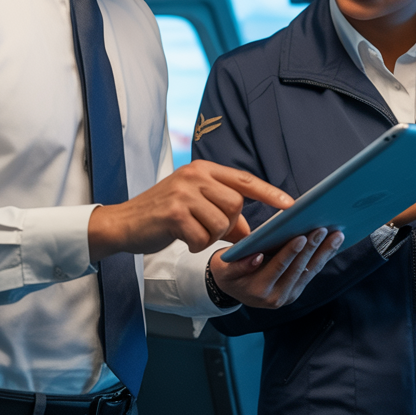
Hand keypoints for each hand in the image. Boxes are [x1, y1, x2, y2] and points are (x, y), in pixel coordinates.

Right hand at [88, 160, 293, 257]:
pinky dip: (197, 245)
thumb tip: (252, 233)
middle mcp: (194, 176)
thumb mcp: (195, 207)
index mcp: (203, 170)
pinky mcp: (173, 213)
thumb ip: (225, 216)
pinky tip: (183, 239)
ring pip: (221, 223)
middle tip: (209, 228)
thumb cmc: (163, 216)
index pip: (244, 180)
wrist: (123, 223)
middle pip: (235, 204)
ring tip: (193, 233)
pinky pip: (202, 237)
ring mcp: (183, 193)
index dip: (269, 193)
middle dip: (228, 224)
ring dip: (211, 236)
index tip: (291, 205)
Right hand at [209, 229, 344, 308]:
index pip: (278, 267)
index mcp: (259, 290)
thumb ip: (239, 265)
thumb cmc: (227, 271)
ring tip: (337, 235)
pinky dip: (323, 257)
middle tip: (323, 229)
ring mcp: (288, 296)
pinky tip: (332, 244)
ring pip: (309, 272)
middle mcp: (276, 297)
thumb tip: (256, 257)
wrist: (232, 289)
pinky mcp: (296, 291)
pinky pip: (311, 273)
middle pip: (298, 269)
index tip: (301, 236)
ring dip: (324, 253)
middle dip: (312, 248)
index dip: (290, 252)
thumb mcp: (225, 268)